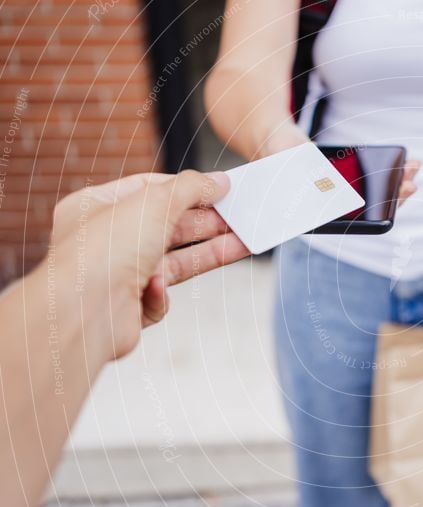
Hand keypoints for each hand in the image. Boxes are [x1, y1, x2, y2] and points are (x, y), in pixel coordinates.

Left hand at [52, 171, 248, 357]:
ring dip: (208, 253)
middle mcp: (106, 240)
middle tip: (241, 218)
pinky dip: (162, 292)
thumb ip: (193, 188)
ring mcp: (117, 275)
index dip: (189, 188)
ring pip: (173, 261)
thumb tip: (219, 181)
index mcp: (98, 207)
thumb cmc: (105, 252)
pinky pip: (159, 295)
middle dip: (207, 223)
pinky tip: (156, 288)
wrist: (83, 314)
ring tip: (244, 244)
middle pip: (169, 226)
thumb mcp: (156, 202)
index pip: (151, 189)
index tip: (222, 189)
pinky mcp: (129, 307)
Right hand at [256, 125, 420, 203]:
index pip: (349, 223)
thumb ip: (296, 165)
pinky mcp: (351, 185)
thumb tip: (322, 176)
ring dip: (398, 183)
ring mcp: (344, 199)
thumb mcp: (283, 155)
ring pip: (377, 198)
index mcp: (315, 215)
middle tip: (410, 186)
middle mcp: (332, 211)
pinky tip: (406, 163)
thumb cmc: (277, 153)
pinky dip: (392, 173)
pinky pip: (376, 183)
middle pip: (369, 212)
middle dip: (393, 198)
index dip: (373, 217)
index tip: (391, 210)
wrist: (278, 143)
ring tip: (415, 167)